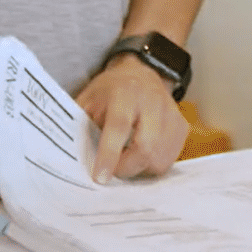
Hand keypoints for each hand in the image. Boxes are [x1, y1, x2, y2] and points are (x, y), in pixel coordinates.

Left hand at [75, 55, 189, 182]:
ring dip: (139, 169)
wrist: (141, 73)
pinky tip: (141, 157)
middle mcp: (153, 101)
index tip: (100, 177)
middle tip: (111, 172)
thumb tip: (69, 159)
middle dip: (126, 168)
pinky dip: (153, 165)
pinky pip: (169, 159)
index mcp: (125, 92)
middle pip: (146, 147)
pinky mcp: (181, 127)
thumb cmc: (110, 91)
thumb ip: (80, 126)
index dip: (109, 154)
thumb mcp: (88, 100)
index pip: (119, 126)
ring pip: (160, 158)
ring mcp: (171, 114)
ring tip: (126, 161)